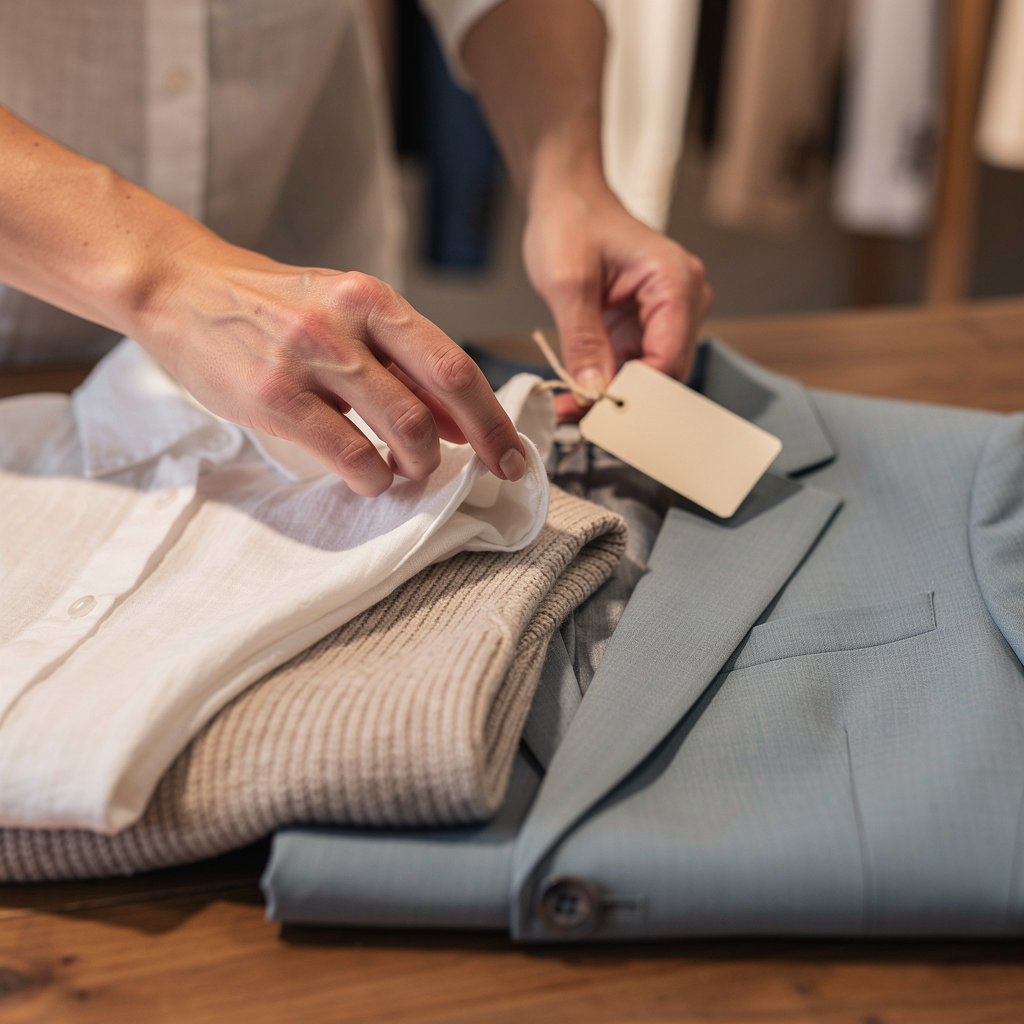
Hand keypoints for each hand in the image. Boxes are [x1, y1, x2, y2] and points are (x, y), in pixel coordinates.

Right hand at [141, 239, 526, 495]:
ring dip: (418, 465)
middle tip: (484, 474)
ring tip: (407, 472)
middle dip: (479, 445)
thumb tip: (456, 422)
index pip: (455, 364)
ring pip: (402, 430)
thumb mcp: (341, 313)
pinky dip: (372, 479)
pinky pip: (349, 454)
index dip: (492, 416)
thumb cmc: (271, 307)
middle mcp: (348, 323)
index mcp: (374, 299)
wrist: (181, 287)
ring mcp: (310, 359)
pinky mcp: (275, 397)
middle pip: (441, 397)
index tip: (512, 452)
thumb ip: (396, 361)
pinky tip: (368, 479)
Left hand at [522, 179, 711, 420]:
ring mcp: (667, 316)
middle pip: (665, 375)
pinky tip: (577, 393)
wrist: (567, 197)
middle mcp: (683, 300)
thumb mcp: (568, 281)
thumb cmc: (572, 220)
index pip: (668, 360)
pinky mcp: (646, 326)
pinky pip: (633, 367)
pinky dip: (607, 384)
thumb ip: (583, 339)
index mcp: (675, 281)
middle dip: (622, 401)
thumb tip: (594, 391)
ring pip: (649, 377)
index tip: (596, 415)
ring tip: (569, 407)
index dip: (634, 395)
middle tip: (575, 417)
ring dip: (612, 397)